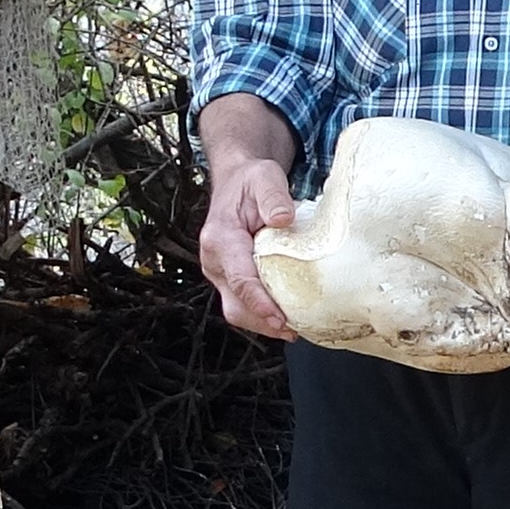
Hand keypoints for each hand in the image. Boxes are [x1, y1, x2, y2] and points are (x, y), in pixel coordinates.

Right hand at [200, 156, 299, 339]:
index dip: (258, 301)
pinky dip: (263, 315)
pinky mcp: (230, 278)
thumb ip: (273, 197)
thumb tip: (282, 219)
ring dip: (264, 324)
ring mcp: (220, 272)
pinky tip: (287, 319)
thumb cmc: (251, 181)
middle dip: (262, 322)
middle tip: (293, 331)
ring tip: (294, 330)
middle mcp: (214, 260)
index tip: (278, 317)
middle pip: (235, 304)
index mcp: (220, 238)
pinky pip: (243, 304)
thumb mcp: (265, 177)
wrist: (237, 181)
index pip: (239, 278)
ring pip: (237, 309)